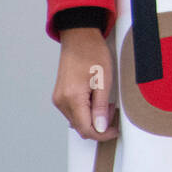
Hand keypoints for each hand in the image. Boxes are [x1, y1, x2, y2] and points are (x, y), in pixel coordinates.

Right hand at [52, 26, 118, 140]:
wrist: (79, 37)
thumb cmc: (93, 53)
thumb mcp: (104, 80)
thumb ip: (101, 107)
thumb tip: (101, 127)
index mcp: (72, 98)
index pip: (85, 129)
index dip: (101, 134)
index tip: (113, 130)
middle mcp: (61, 101)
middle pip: (80, 126)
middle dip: (98, 124)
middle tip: (112, 110)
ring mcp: (58, 98)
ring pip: (76, 120)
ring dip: (92, 117)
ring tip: (105, 101)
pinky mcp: (60, 95)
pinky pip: (73, 111)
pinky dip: (85, 110)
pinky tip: (95, 99)